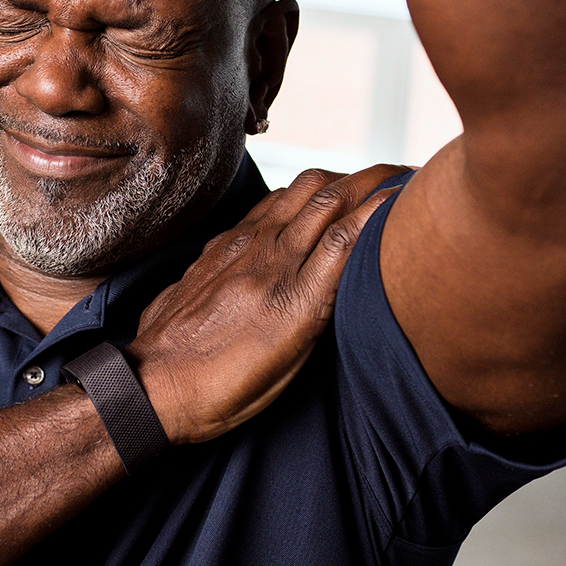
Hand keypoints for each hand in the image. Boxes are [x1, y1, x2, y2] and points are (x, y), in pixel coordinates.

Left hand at [129, 164, 406, 444]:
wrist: (153, 384)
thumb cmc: (226, 392)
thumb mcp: (290, 367)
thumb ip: (319, 313)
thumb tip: (346, 270)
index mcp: (292, 302)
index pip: (348, 234)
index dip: (384, 207)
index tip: (412, 194)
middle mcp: (267, 263)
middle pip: (328, 198)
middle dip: (370, 178)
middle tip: (401, 174)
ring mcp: (240, 247)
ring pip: (298, 191)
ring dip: (337, 178)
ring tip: (363, 183)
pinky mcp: (220, 245)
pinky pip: (269, 204)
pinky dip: (301, 193)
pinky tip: (313, 201)